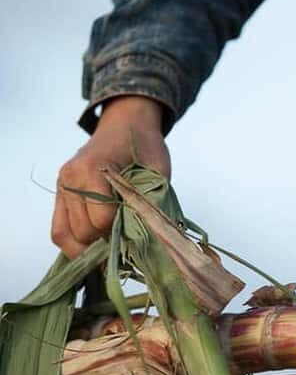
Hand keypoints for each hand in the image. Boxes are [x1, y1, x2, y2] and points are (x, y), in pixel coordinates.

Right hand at [52, 95, 169, 258]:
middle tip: (129, 244)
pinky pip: (59, 230)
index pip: (103, 220)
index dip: (124, 233)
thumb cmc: (144, 147)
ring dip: (90, 249)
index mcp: (93, 169)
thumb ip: (150, 202)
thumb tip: (148, 239)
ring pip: (66, 236)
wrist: (125, 125)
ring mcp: (62, 186)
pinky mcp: (61, 194)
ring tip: (112, 250)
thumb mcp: (157, 172)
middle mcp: (71, 178)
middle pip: (84, 232)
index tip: (140, 236)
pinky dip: (75, 244)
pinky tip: (94, 248)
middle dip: (107, 243)